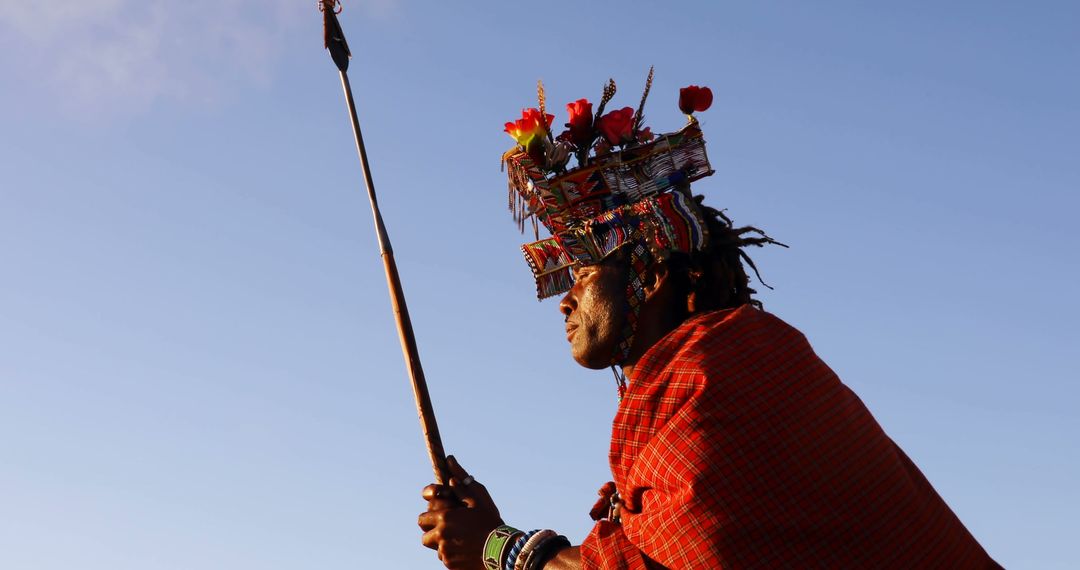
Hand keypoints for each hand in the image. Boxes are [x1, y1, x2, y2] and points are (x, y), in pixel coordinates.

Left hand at [418, 455, 503, 569]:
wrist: (502, 549)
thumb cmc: (490, 520)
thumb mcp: (477, 497)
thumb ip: (461, 479)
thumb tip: (450, 460)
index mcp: (444, 518)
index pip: (422, 518)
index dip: (431, 517)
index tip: (441, 516)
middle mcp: (440, 536)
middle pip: (425, 536)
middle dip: (433, 532)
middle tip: (448, 529)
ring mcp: (444, 552)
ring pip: (436, 548)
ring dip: (443, 544)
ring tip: (461, 540)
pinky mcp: (450, 565)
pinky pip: (445, 558)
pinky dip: (452, 554)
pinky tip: (466, 549)